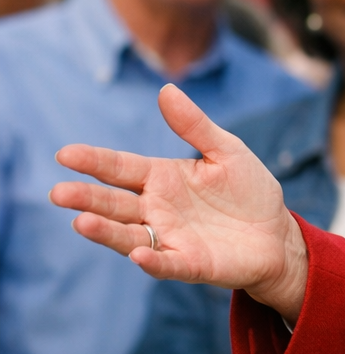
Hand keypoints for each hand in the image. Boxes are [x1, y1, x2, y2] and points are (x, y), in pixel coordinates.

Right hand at [49, 84, 308, 322]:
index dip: (94, 161)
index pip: (120, 168)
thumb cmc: (248, 190)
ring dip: (106, 231)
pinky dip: (152, 260)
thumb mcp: (226, 150)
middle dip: (87, 198)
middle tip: (58, 192)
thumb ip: (194, 125)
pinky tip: (138, 255)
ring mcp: (170, 238)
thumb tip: (165, 89)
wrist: (277, 232)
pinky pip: (166, 263)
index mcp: (162, 178)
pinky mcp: (190, 263)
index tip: (65, 154)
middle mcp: (157, 209)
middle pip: (115, 203)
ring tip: (81, 222)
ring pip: (129, 236)